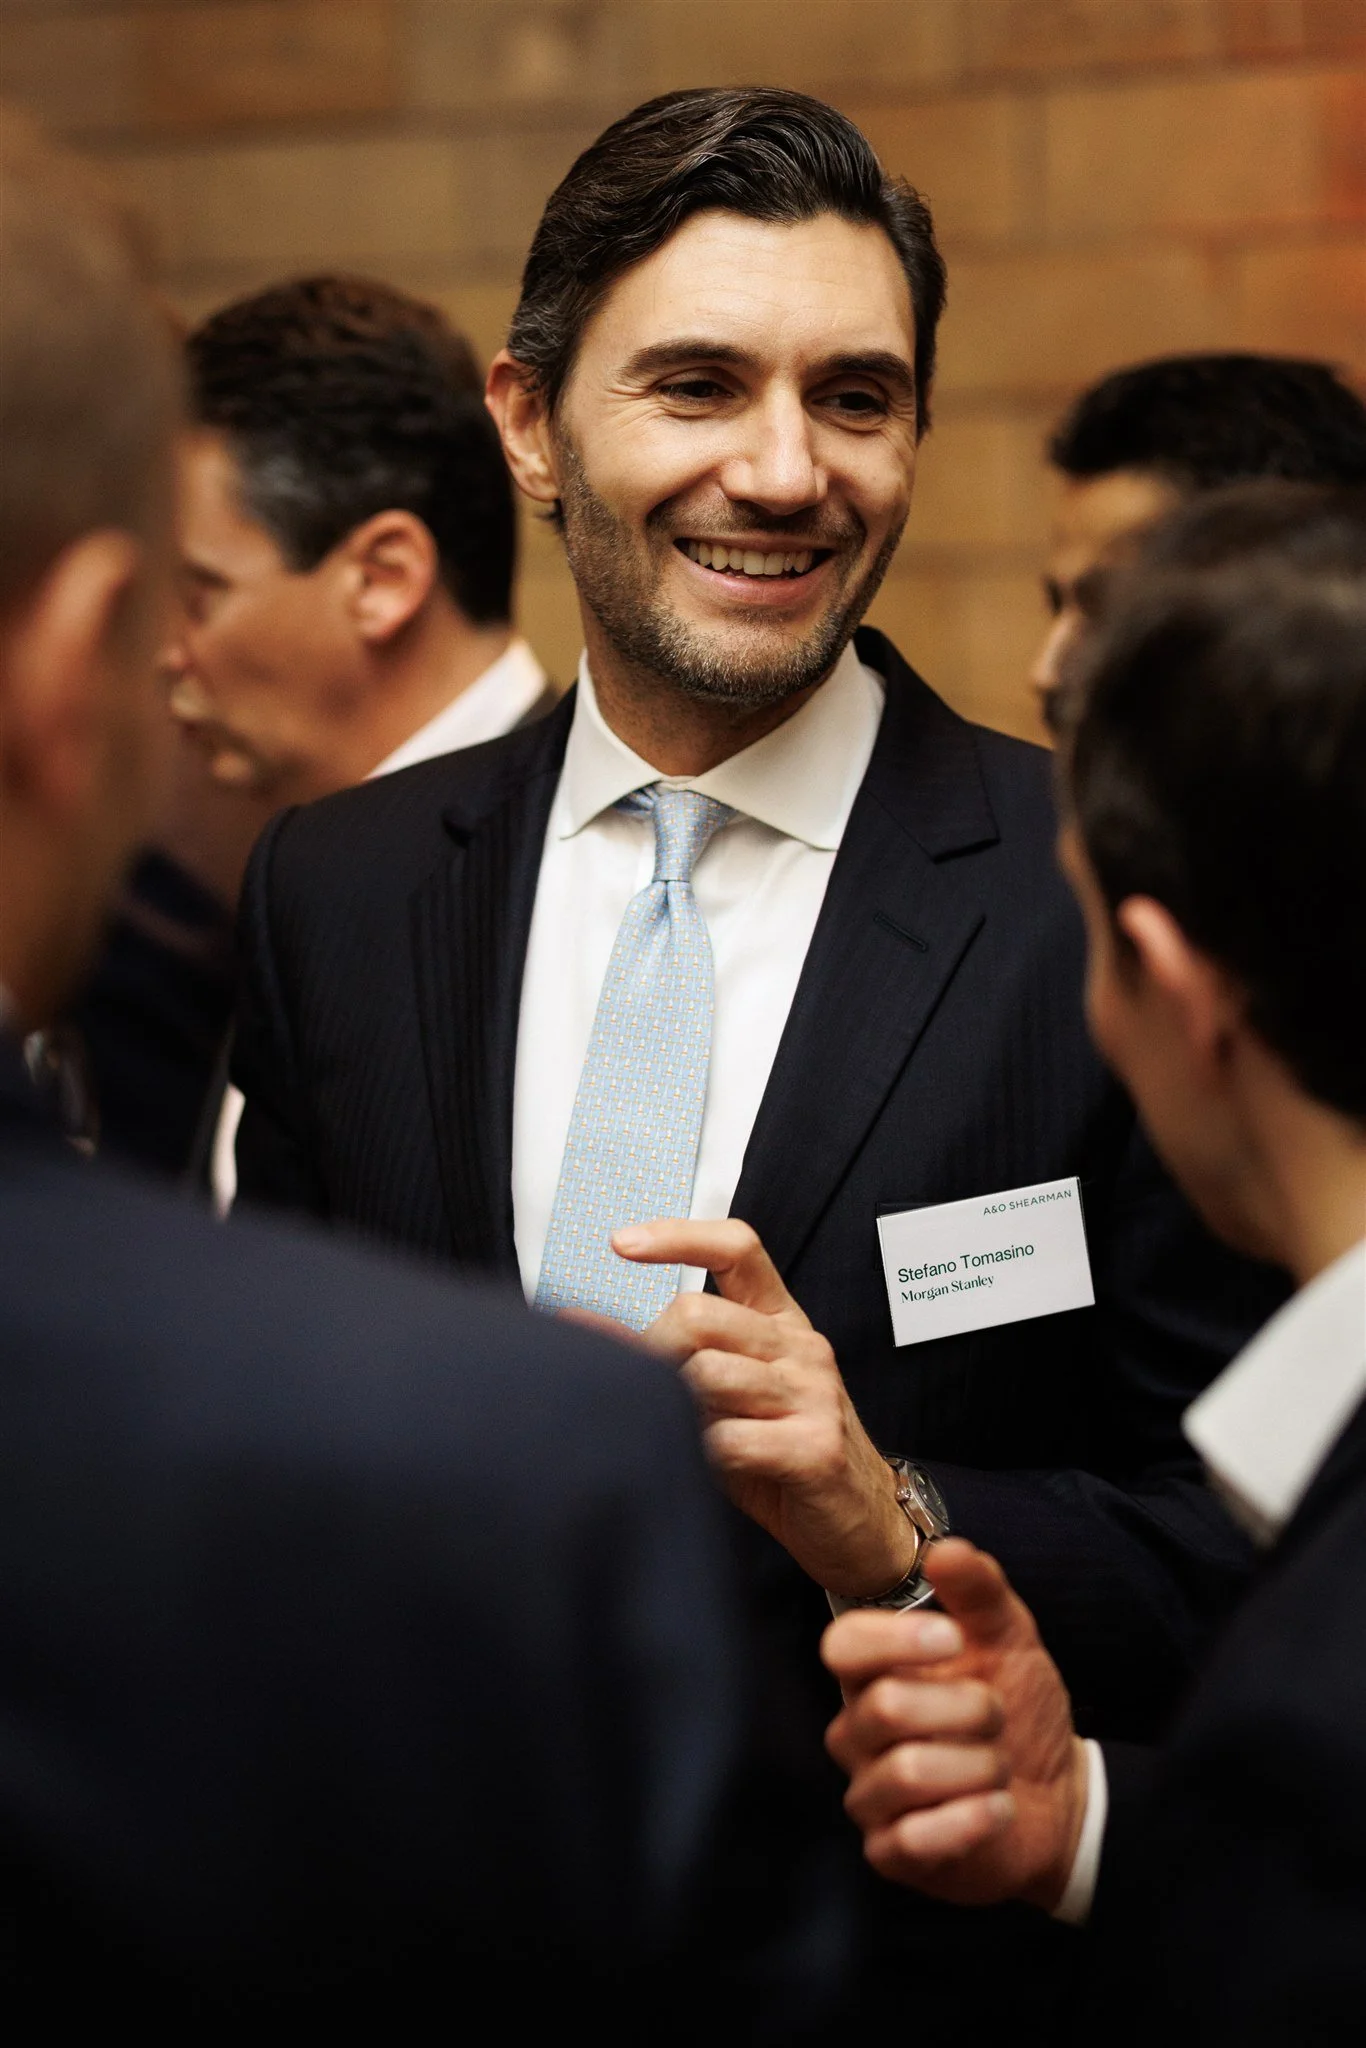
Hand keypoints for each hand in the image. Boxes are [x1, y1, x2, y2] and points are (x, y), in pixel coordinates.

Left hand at [612, 1219, 917, 1599]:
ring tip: (672, 1436)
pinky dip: (698, 1455)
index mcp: (781, 1322)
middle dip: (649, 1353)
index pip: (736, 1247)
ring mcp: (813, 1394)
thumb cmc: (782, 1459)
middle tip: (637, 1396)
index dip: (677, 1236)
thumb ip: (675, 1358)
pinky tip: (698, 1468)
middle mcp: (800, 1347)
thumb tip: (584, 1326)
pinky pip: (729, 1438)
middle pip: (698, 1313)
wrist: (860, 1525)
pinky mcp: (815, 1448)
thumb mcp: (730, 1396)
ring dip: (671, 1408)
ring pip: (707, 1373)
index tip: (622, 1243)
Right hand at [822, 1538, 1087, 1908]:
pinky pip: (915, 1838)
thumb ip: (979, 1590)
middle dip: (966, 1708)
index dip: (896, 1640)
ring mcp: (869, 1794)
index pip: (843, 1645)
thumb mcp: (1010, 1639)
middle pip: (886, 1707)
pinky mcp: (889, 1853)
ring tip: (1000, 1769)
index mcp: (873, 1673)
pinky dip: (972, 1820)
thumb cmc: (1017, 1709)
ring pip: (908, 1772)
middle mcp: (857, 1731)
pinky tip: (999, 1809)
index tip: (954, 1639)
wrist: (1057, 1798)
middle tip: (997, 1714)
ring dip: (979, 1767)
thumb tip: (945, 1551)